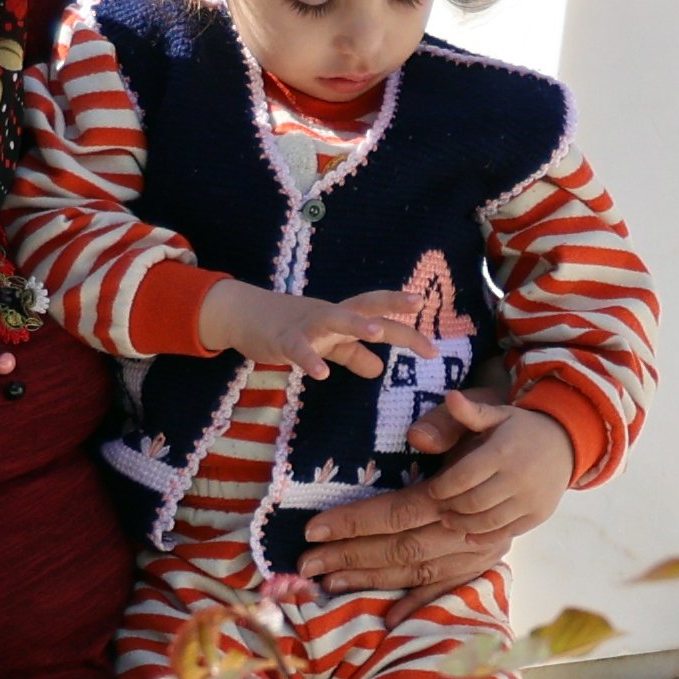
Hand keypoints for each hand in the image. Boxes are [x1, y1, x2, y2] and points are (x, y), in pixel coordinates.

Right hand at [211, 284, 419, 378]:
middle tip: (417, 305)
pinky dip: (309, 359)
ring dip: (354, 323)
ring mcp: (306, 324)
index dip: (407, 331)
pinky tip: (321, 375)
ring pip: (333, 318)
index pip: (380, 320)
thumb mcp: (326, 344)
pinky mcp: (283, 338)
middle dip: (391, 303)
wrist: (244, 315)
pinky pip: (298, 349)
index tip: (434, 349)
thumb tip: (380, 367)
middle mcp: (330, 315)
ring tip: (376, 331)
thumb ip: (352, 354)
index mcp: (343, 317)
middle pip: (364, 304)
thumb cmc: (289, 327)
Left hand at [295, 401, 573, 606]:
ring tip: (328, 582)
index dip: (357, 519)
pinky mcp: (487, 555)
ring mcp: (482, 543)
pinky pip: (449, 584)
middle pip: (403, 543)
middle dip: (351, 554)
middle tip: (306, 562)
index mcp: (468, 484)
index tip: (315, 526)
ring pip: (420, 566)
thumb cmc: (512, 427)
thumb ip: (454, 421)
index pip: (402, 507)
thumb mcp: (489, 409)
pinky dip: (420, 603)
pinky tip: (387, 620)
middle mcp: (474, 519)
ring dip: (372, 578)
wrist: (561, 454)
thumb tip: (418, 435)